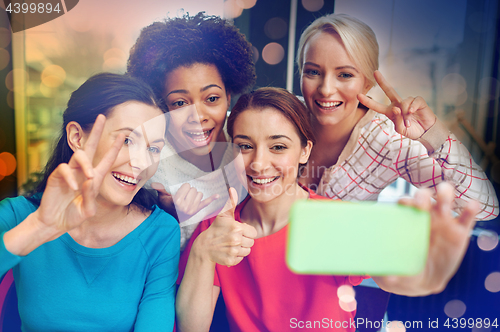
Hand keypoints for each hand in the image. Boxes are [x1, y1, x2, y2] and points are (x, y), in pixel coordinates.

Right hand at [35, 115, 124, 235]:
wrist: (55, 223)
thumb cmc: (73, 215)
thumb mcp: (88, 210)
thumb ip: (90, 197)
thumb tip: (90, 179)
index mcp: (94, 178)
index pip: (107, 160)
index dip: (115, 149)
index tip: (123, 135)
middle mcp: (83, 171)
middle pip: (90, 146)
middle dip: (96, 132)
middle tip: (101, 117)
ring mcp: (70, 172)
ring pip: (78, 156)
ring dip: (86, 164)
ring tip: (90, 177)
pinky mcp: (57, 176)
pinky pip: (64, 169)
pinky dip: (70, 178)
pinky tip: (74, 188)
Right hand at [153, 182, 218, 222]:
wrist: (171, 219)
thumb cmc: (166, 206)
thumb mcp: (162, 198)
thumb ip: (160, 189)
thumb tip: (154, 183)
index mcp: (178, 201)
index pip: (186, 186)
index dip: (183, 188)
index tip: (179, 194)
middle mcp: (186, 206)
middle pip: (193, 189)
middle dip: (189, 191)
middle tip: (183, 198)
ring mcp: (193, 209)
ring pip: (199, 194)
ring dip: (195, 195)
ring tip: (188, 201)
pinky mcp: (197, 211)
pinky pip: (206, 203)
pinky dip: (212, 198)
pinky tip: (218, 195)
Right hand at [194, 188, 256, 266]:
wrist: (204, 246)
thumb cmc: (217, 228)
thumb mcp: (224, 215)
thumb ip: (231, 202)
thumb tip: (232, 188)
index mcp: (236, 228)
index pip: (254, 232)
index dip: (247, 231)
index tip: (239, 231)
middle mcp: (236, 240)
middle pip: (251, 242)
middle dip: (245, 240)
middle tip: (234, 237)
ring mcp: (233, 251)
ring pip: (247, 251)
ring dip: (241, 248)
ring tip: (232, 244)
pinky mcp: (231, 261)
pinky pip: (241, 259)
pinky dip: (236, 256)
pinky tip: (229, 251)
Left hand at [357, 70, 436, 138]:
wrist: (426, 132)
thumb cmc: (411, 130)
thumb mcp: (401, 129)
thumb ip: (397, 120)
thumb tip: (397, 108)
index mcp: (390, 112)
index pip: (377, 106)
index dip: (368, 101)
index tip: (358, 95)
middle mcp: (398, 104)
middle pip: (389, 90)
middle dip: (382, 81)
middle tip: (375, 72)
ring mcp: (408, 102)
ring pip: (403, 103)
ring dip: (405, 114)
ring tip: (408, 123)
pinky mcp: (418, 101)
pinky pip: (413, 101)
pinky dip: (412, 107)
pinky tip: (413, 113)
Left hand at [381, 182, 478, 294]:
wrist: (423, 280)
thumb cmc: (404, 268)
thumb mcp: (397, 271)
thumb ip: (392, 273)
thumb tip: (388, 279)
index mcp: (406, 220)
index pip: (404, 203)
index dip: (405, 201)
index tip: (405, 206)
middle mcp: (424, 215)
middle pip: (423, 195)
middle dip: (422, 195)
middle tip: (422, 205)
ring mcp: (443, 221)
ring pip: (445, 197)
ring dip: (445, 196)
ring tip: (444, 208)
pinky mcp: (460, 231)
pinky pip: (467, 216)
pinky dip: (470, 208)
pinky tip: (471, 206)